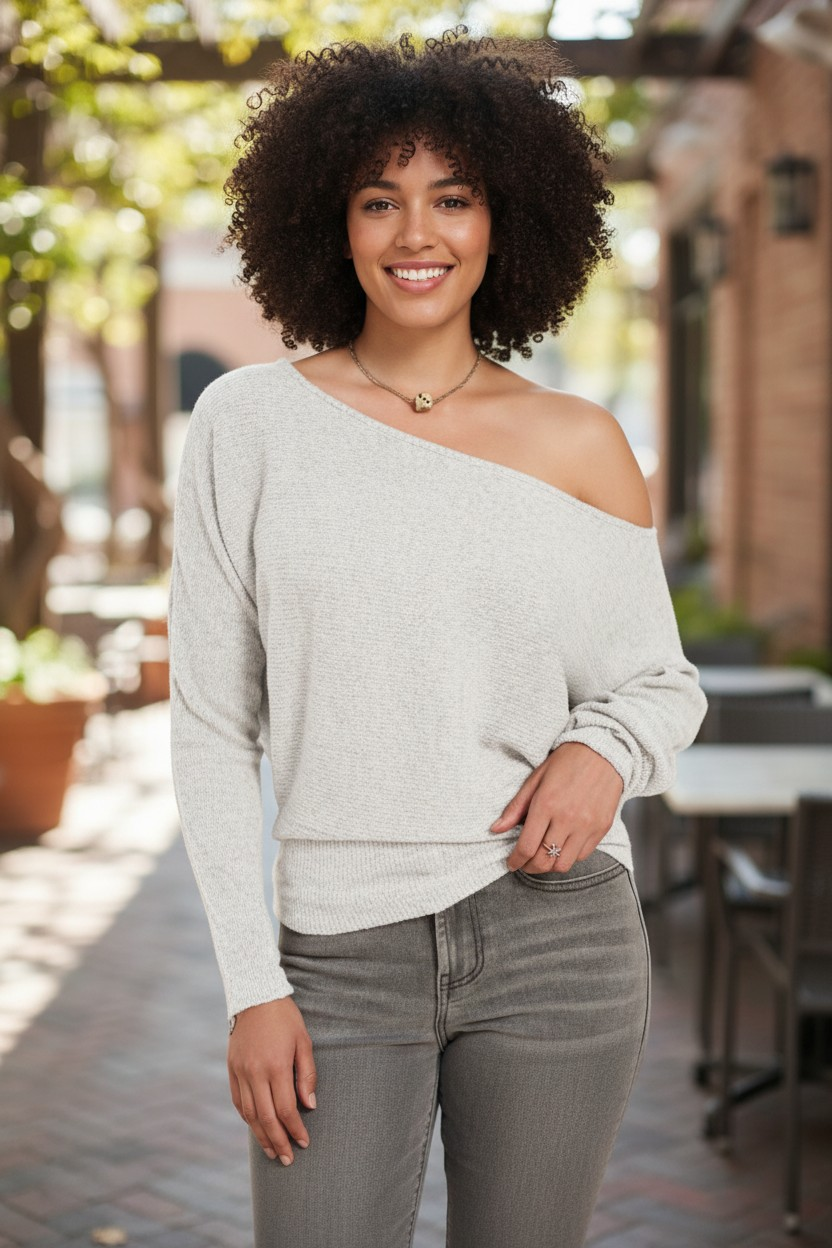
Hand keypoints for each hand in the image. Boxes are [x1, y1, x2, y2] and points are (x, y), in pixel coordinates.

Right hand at [228, 996, 316, 1165]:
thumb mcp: (303, 1041)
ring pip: (250, 1114)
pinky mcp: (231, 1069)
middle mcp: (255, 1072)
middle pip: (266, 1118)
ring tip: (273, 1151)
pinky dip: (248, 1118)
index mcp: (276, 1066)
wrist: (254, 995)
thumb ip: (307, 1074)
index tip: (304, 1142)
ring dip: (261, 1136)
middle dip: (278, 1141)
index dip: (295, 1129)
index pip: (286, 1108)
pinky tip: (256, 1128)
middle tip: (288, 1159)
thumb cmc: (284, 1017)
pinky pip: (238, 1101)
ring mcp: (240, 1072)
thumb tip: (310, 1105)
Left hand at [490, 742, 623, 874]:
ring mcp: (587, 826)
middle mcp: (568, 818)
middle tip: (524, 863)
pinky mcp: (602, 828)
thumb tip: (496, 829)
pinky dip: (569, 856)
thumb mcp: (535, 778)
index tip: (511, 863)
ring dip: (550, 864)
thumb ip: (515, 807)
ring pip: (564, 864)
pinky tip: (562, 845)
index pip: (527, 847)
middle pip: (544, 861)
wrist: (605, 752)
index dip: (515, 861)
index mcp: (546, 804)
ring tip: (544, 855)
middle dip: (530, 867)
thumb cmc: (567, 761)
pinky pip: (582, 855)